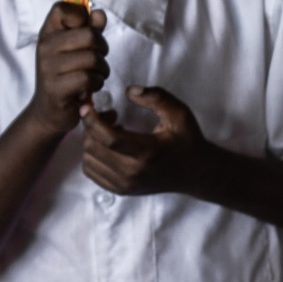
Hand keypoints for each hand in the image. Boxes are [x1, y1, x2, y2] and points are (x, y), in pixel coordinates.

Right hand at [26, 3, 108, 136]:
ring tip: (95, 75)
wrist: (49, 110)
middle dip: (102, 48)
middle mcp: (45, 46)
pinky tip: (90, 87)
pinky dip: (97, 83)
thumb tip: (99, 14)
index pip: (62, 8)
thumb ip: (89, 29)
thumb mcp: (75, 49)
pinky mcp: (55, 88)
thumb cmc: (65, 75)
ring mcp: (48, 68)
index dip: (81, 16)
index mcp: (48, 32)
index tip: (84, 31)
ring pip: (92, 59)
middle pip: (88, 35)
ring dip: (102, 69)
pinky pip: (88, 78)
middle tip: (98, 59)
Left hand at [80, 85, 205, 195]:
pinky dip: (92, 155)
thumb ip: (156, 97)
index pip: (108, 138)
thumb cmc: (187, 140)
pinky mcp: (120, 190)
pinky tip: (108, 145)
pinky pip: (91, 171)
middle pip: (94, 148)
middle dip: (92, 126)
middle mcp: (133, 173)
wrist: (196, 172)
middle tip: (108, 114)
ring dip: (91, 140)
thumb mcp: (179, 113)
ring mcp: (125, 185)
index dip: (92, 120)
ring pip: (89, 160)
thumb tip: (128, 91)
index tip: (87, 106)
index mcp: (147, 153)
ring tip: (109, 129)